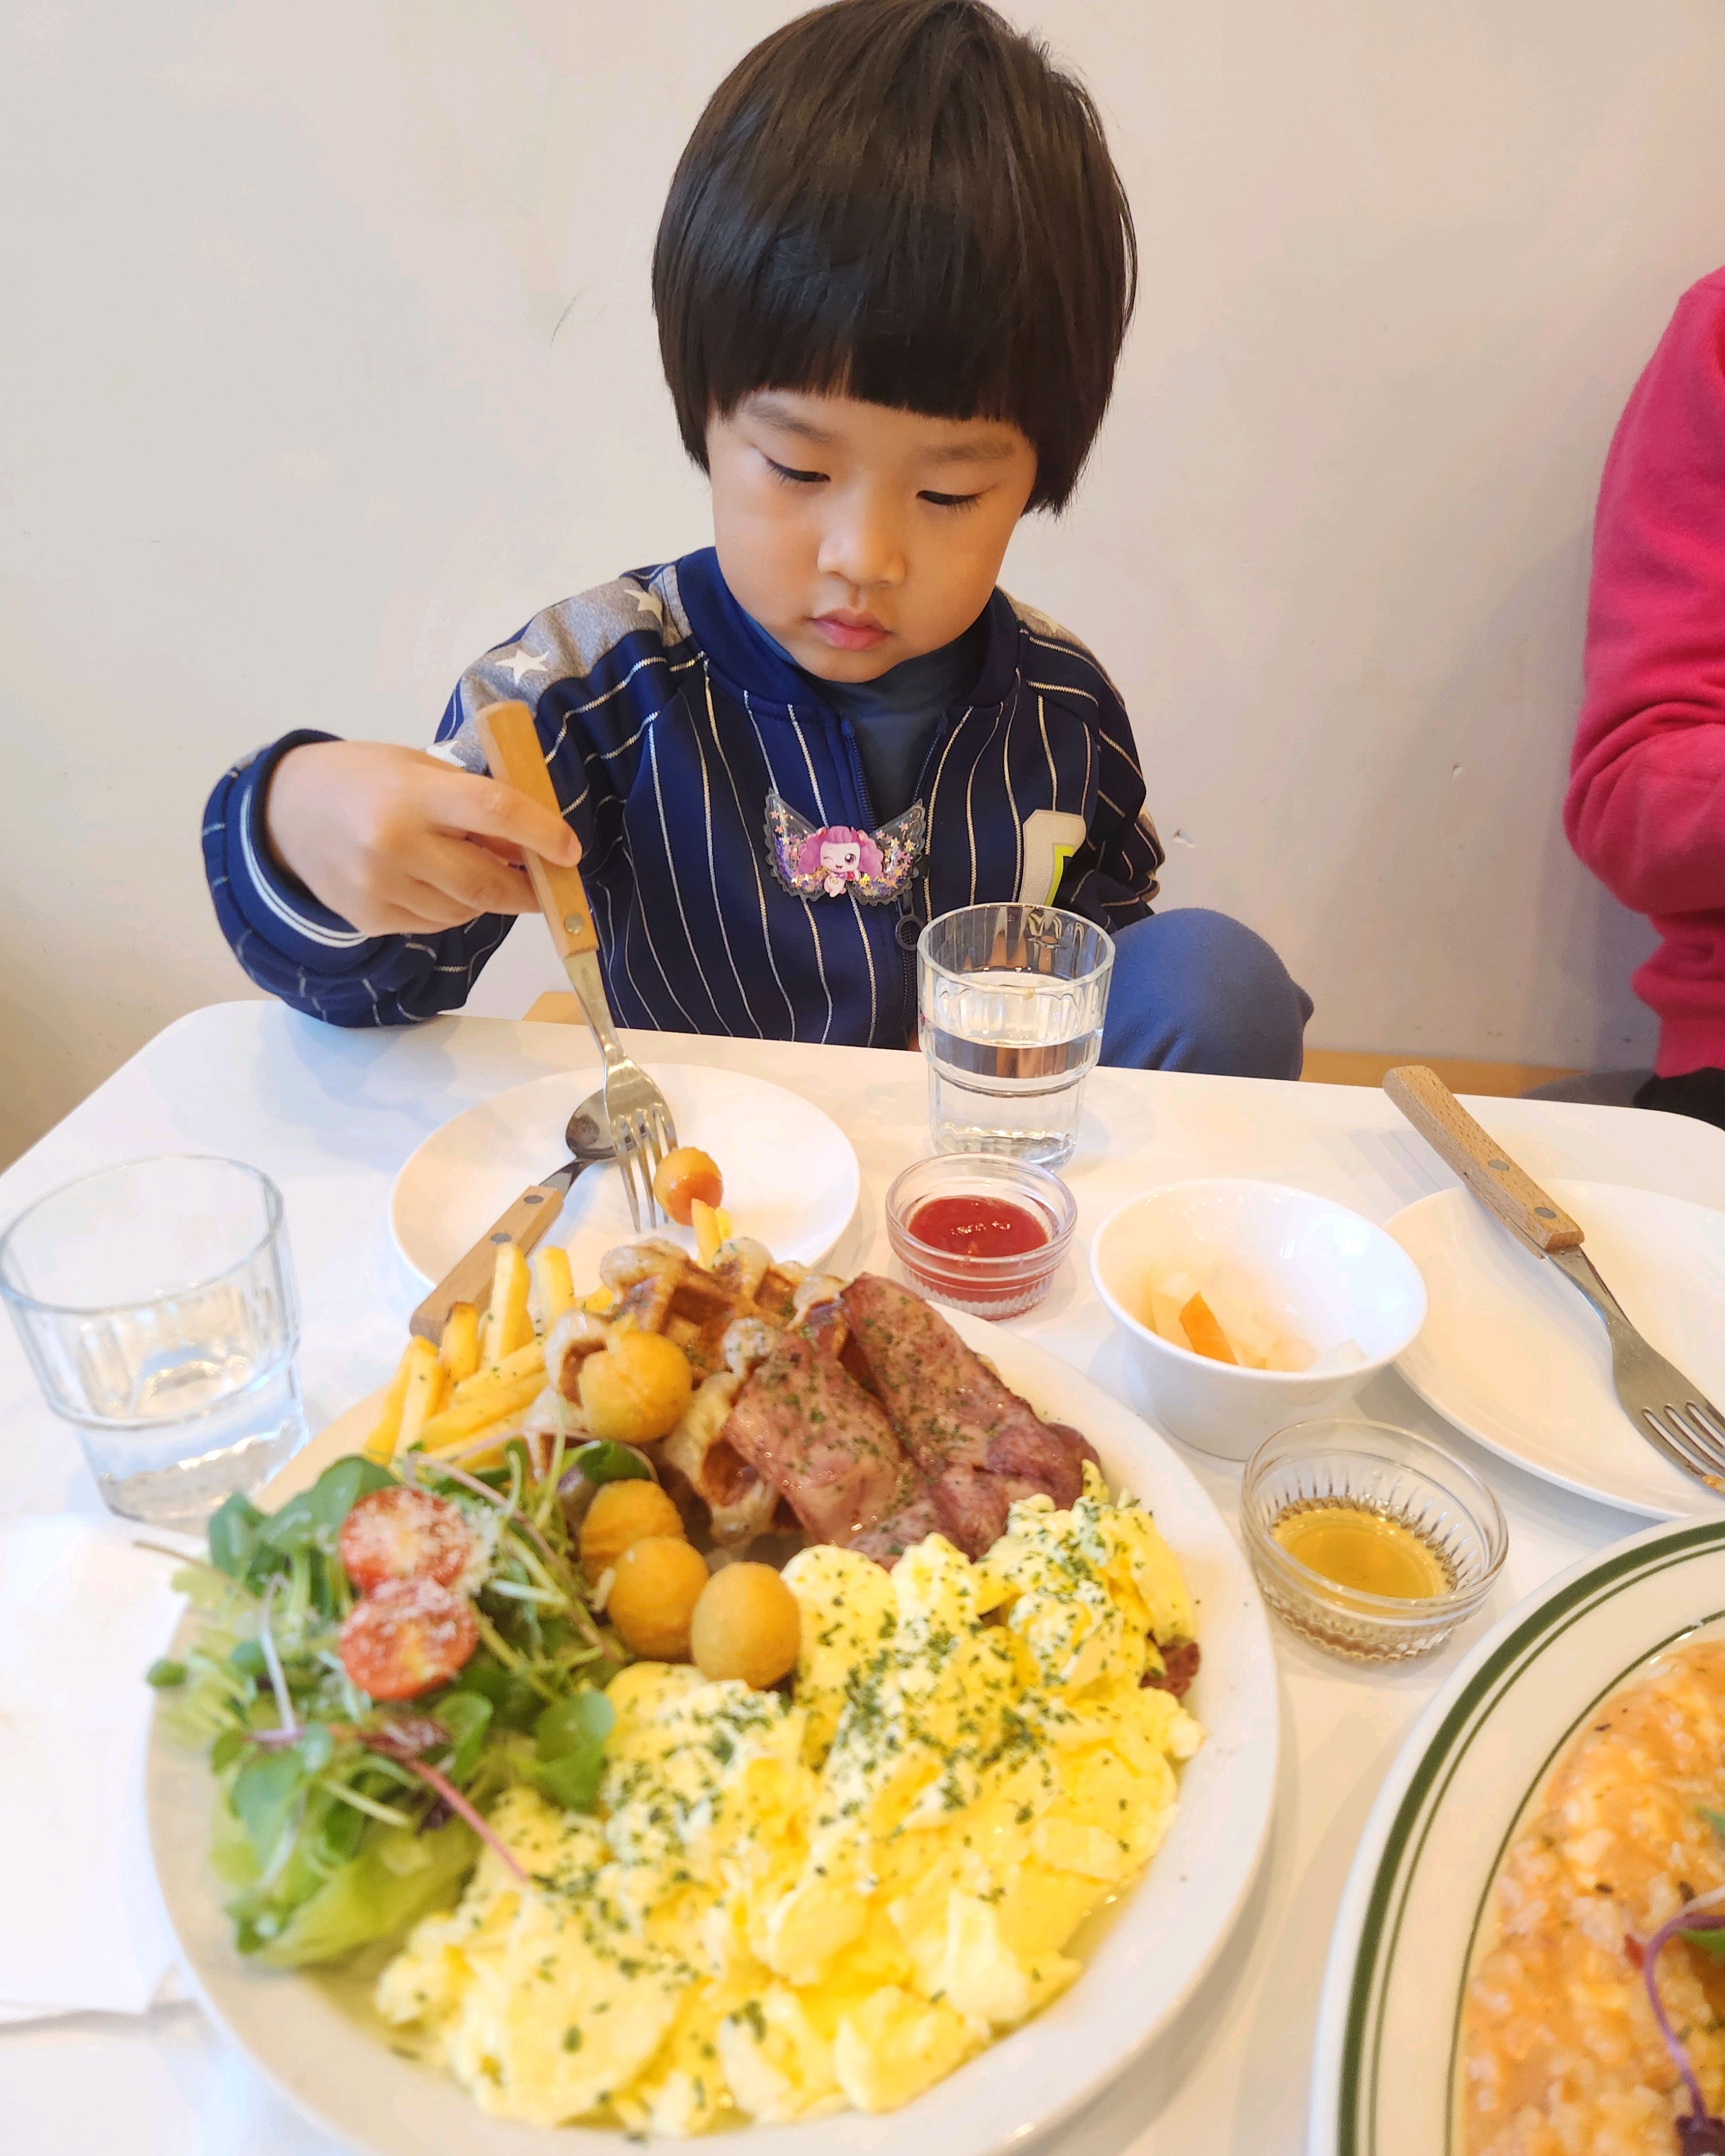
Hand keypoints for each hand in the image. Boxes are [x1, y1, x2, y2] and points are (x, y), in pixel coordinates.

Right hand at [263, 740, 582, 935]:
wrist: (285, 811)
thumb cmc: (364, 780)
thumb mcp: (419, 770)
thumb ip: (474, 804)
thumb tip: (532, 846)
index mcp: (412, 794)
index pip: (496, 812)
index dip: (543, 834)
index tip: (570, 850)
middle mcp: (395, 844)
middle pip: (487, 882)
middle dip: (529, 888)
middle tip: (547, 883)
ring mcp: (380, 888)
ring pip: (466, 911)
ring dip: (488, 897)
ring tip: (473, 867)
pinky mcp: (371, 919)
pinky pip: (435, 923)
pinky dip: (452, 908)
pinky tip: (434, 882)